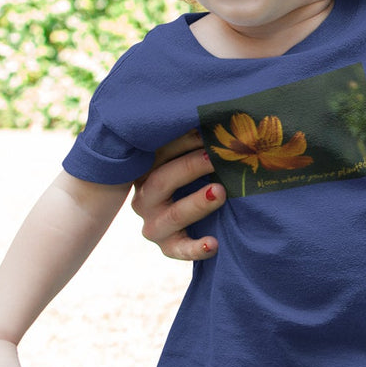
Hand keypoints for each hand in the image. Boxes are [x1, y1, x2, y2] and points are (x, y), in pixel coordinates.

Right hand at [130, 130, 224, 259]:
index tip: (206, 131)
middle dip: (190, 167)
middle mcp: (144, 197)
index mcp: (146, 171)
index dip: (182, 142)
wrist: (190, 222)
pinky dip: (195, 248)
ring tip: (221, 192)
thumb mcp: (187, 161)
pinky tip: (213, 244)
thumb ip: (195, 145)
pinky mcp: (168, 246)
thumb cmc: (193, 180)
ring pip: (174, 214)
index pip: (158, 153)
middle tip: (214, 158)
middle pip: (162, 180)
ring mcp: (154, 224)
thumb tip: (216, 116)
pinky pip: (179, 250)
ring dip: (198, 202)